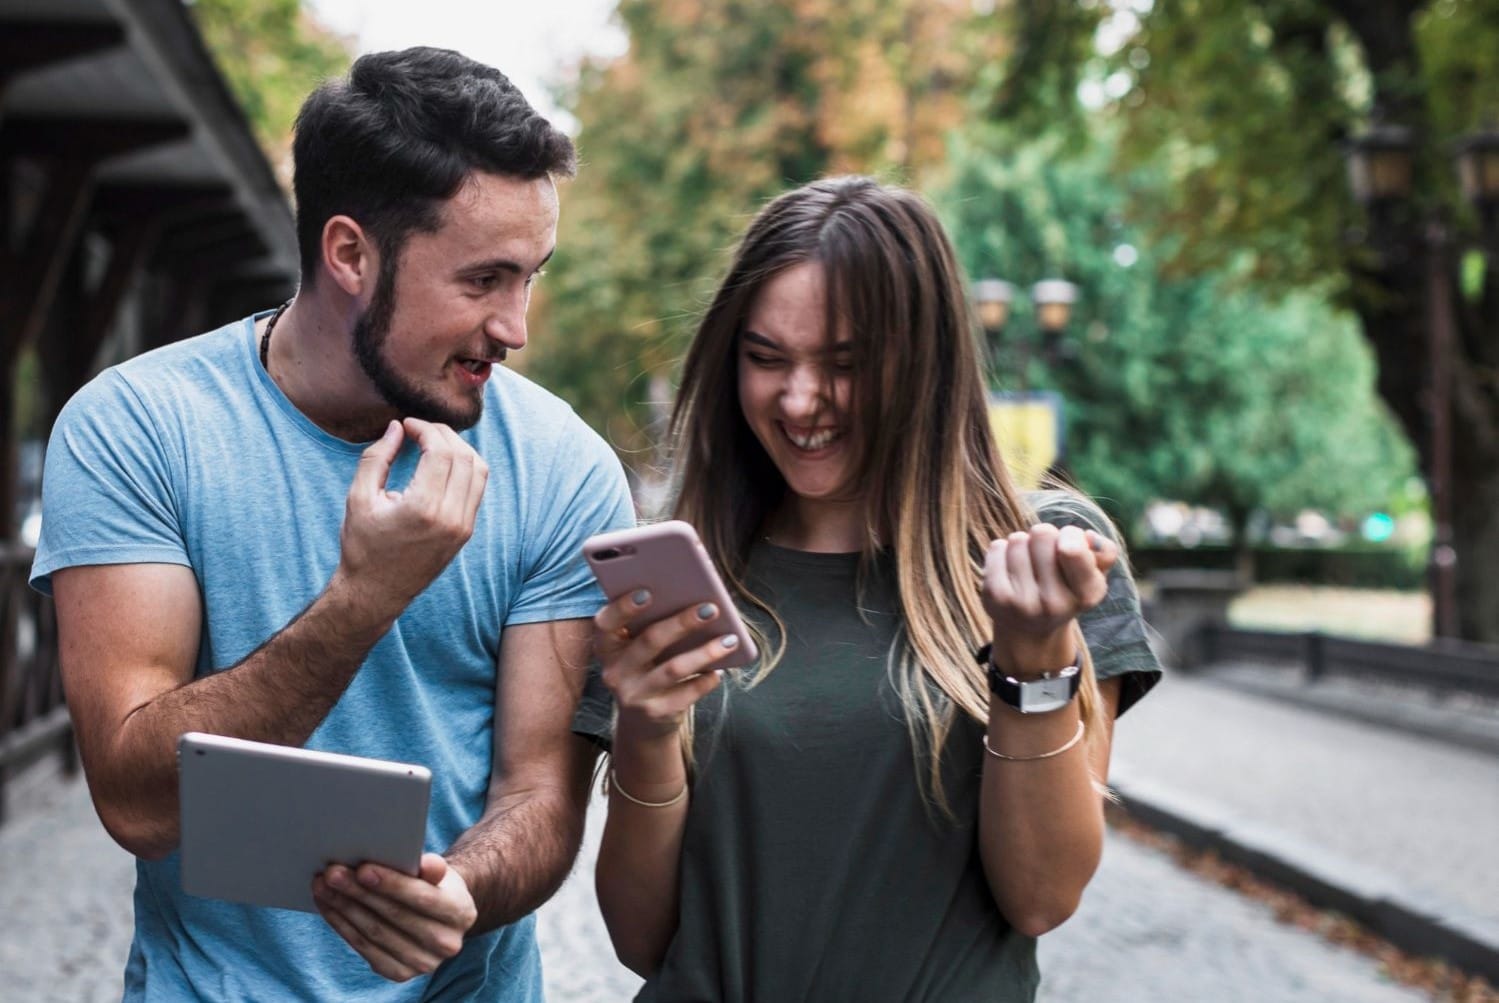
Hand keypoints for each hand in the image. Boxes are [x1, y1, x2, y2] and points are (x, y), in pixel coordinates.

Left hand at [312, 852, 476, 982]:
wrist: (437, 917)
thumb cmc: (432, 885)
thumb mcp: (439, 872)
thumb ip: (433, 867)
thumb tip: (427, 864)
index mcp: (461, 913)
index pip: (422, 897)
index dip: (391, 884)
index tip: (362, 868)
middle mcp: (446, 944)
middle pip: (393, 916)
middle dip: (358, 893)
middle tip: (331, 873)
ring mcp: (423, 963)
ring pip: (374, 933)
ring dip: (343, 908)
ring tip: (322, 886)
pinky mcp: (400, 973)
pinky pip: (364, 949)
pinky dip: (342, 926)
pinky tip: (329, 907)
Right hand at [337, 418, 488, 613]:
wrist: (376, 592)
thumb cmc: (362, 546)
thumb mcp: (359, 499)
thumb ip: (377, 458)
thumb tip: (397, 427)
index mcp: (424, 508)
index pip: (442, 451)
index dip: (426, 429)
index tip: (408, 424)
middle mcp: (451, 518)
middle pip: (464, 456)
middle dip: (443, 434)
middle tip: (420, 429)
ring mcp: (463, 526)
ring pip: (479, 470)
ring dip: (459, 448)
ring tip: (433, 441)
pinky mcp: (466, 532)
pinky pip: (478, 489)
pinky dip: (466, 467)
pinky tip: (443, 462)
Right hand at [592, 591, 733, 742]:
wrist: (644, 725)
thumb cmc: (648, 672)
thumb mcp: (639, 652)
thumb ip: (652, 627)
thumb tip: (693, 600)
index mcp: (608, 647)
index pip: (605, 623)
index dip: (623, 607)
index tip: (648, 592)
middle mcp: (615, 672)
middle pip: (649, 641)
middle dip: (682, 622)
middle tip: (710, 609)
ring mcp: (634, 695)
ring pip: (673, 668)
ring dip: (705, 652)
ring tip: (730, 639)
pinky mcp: (657, 713)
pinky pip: (688, 693)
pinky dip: (707, 680)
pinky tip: (719, 671)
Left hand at [981, 524, 1116, 674]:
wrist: (1030, 629)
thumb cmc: (1067, 591)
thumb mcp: (1093, 576)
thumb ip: (1105, 553)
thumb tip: (1088, 537)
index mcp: (1085, 595)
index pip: (1071, 549)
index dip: (1069, 535)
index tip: (1067, 545)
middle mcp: (1053, 603)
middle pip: (1042, 533)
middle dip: (1045, 536)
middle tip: (1046, 555)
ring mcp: (1021, 602)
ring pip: (1018, 539)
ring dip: (1024, 544)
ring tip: (1029, 564)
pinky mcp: (994, 596)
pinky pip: (997, 548)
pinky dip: (1003, 550)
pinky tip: (1011, 568)